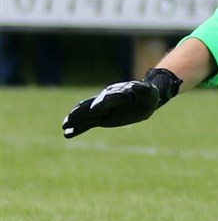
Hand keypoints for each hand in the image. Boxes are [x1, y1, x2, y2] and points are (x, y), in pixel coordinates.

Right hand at [62, 68, 181, 138]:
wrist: (145, 99)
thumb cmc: (149, 94)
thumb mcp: (149, 91)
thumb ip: (142, 89)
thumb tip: (136, 86)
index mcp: (118, 93)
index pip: (108, 99)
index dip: (101, 103)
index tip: (94, 109)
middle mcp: (107, 100)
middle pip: (91, 106)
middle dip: (81, 112)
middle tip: (69, 118)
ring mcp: (102, 109)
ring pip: (86, 116)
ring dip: (76, 120)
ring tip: (64, 126)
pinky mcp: (101, 118)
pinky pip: (88, 124)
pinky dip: (78, 128)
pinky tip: (67, 133)